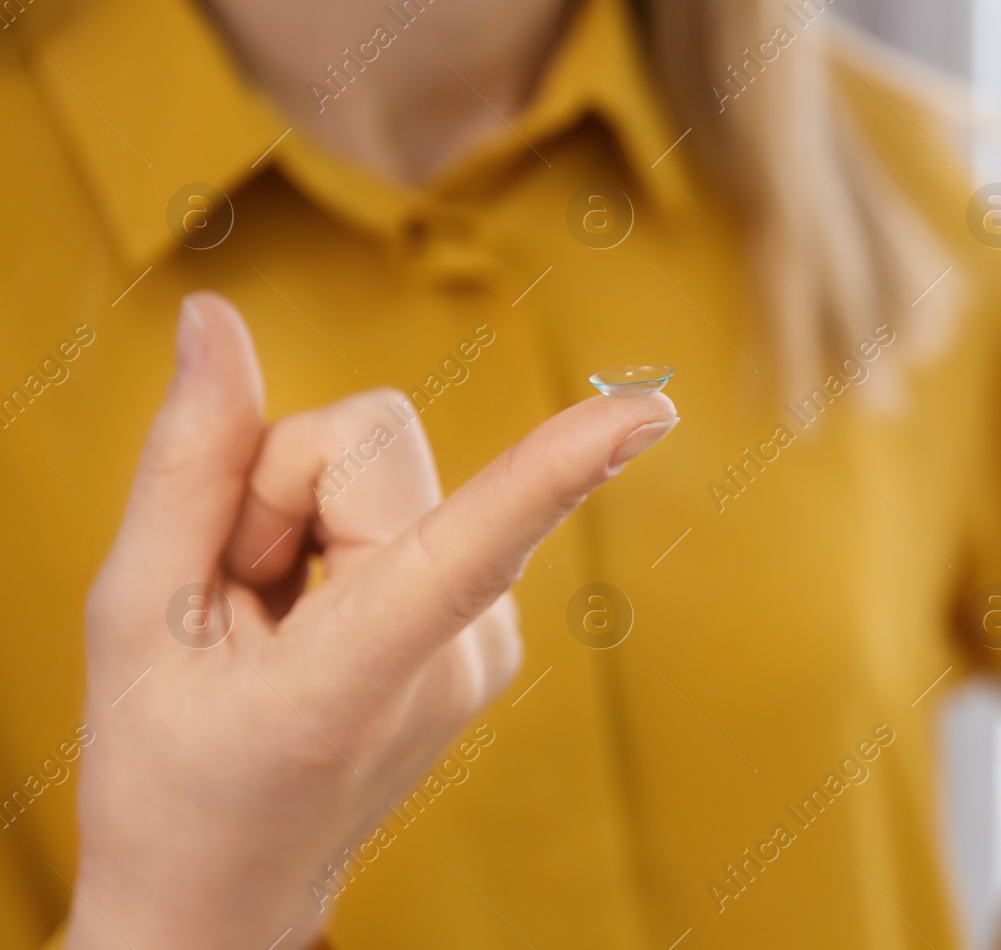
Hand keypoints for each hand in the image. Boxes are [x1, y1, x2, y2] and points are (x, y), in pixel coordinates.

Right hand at [65, 293, 676, 949]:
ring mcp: (491, 646)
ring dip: (308, 516)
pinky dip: (345, 540)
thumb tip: (213, 320)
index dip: (559, 466)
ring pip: (391, 465)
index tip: (653, 410)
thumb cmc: (166, 771)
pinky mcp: (492, 630)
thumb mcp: (136, 616)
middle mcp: (464, 654)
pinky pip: (417, 506)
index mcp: (367, 673)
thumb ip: (188, 463)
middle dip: (280, 488)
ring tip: (274, 624)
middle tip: (240, 595)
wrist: (220, 894)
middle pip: (373, 440)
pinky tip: (312, 621)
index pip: (473, 543)